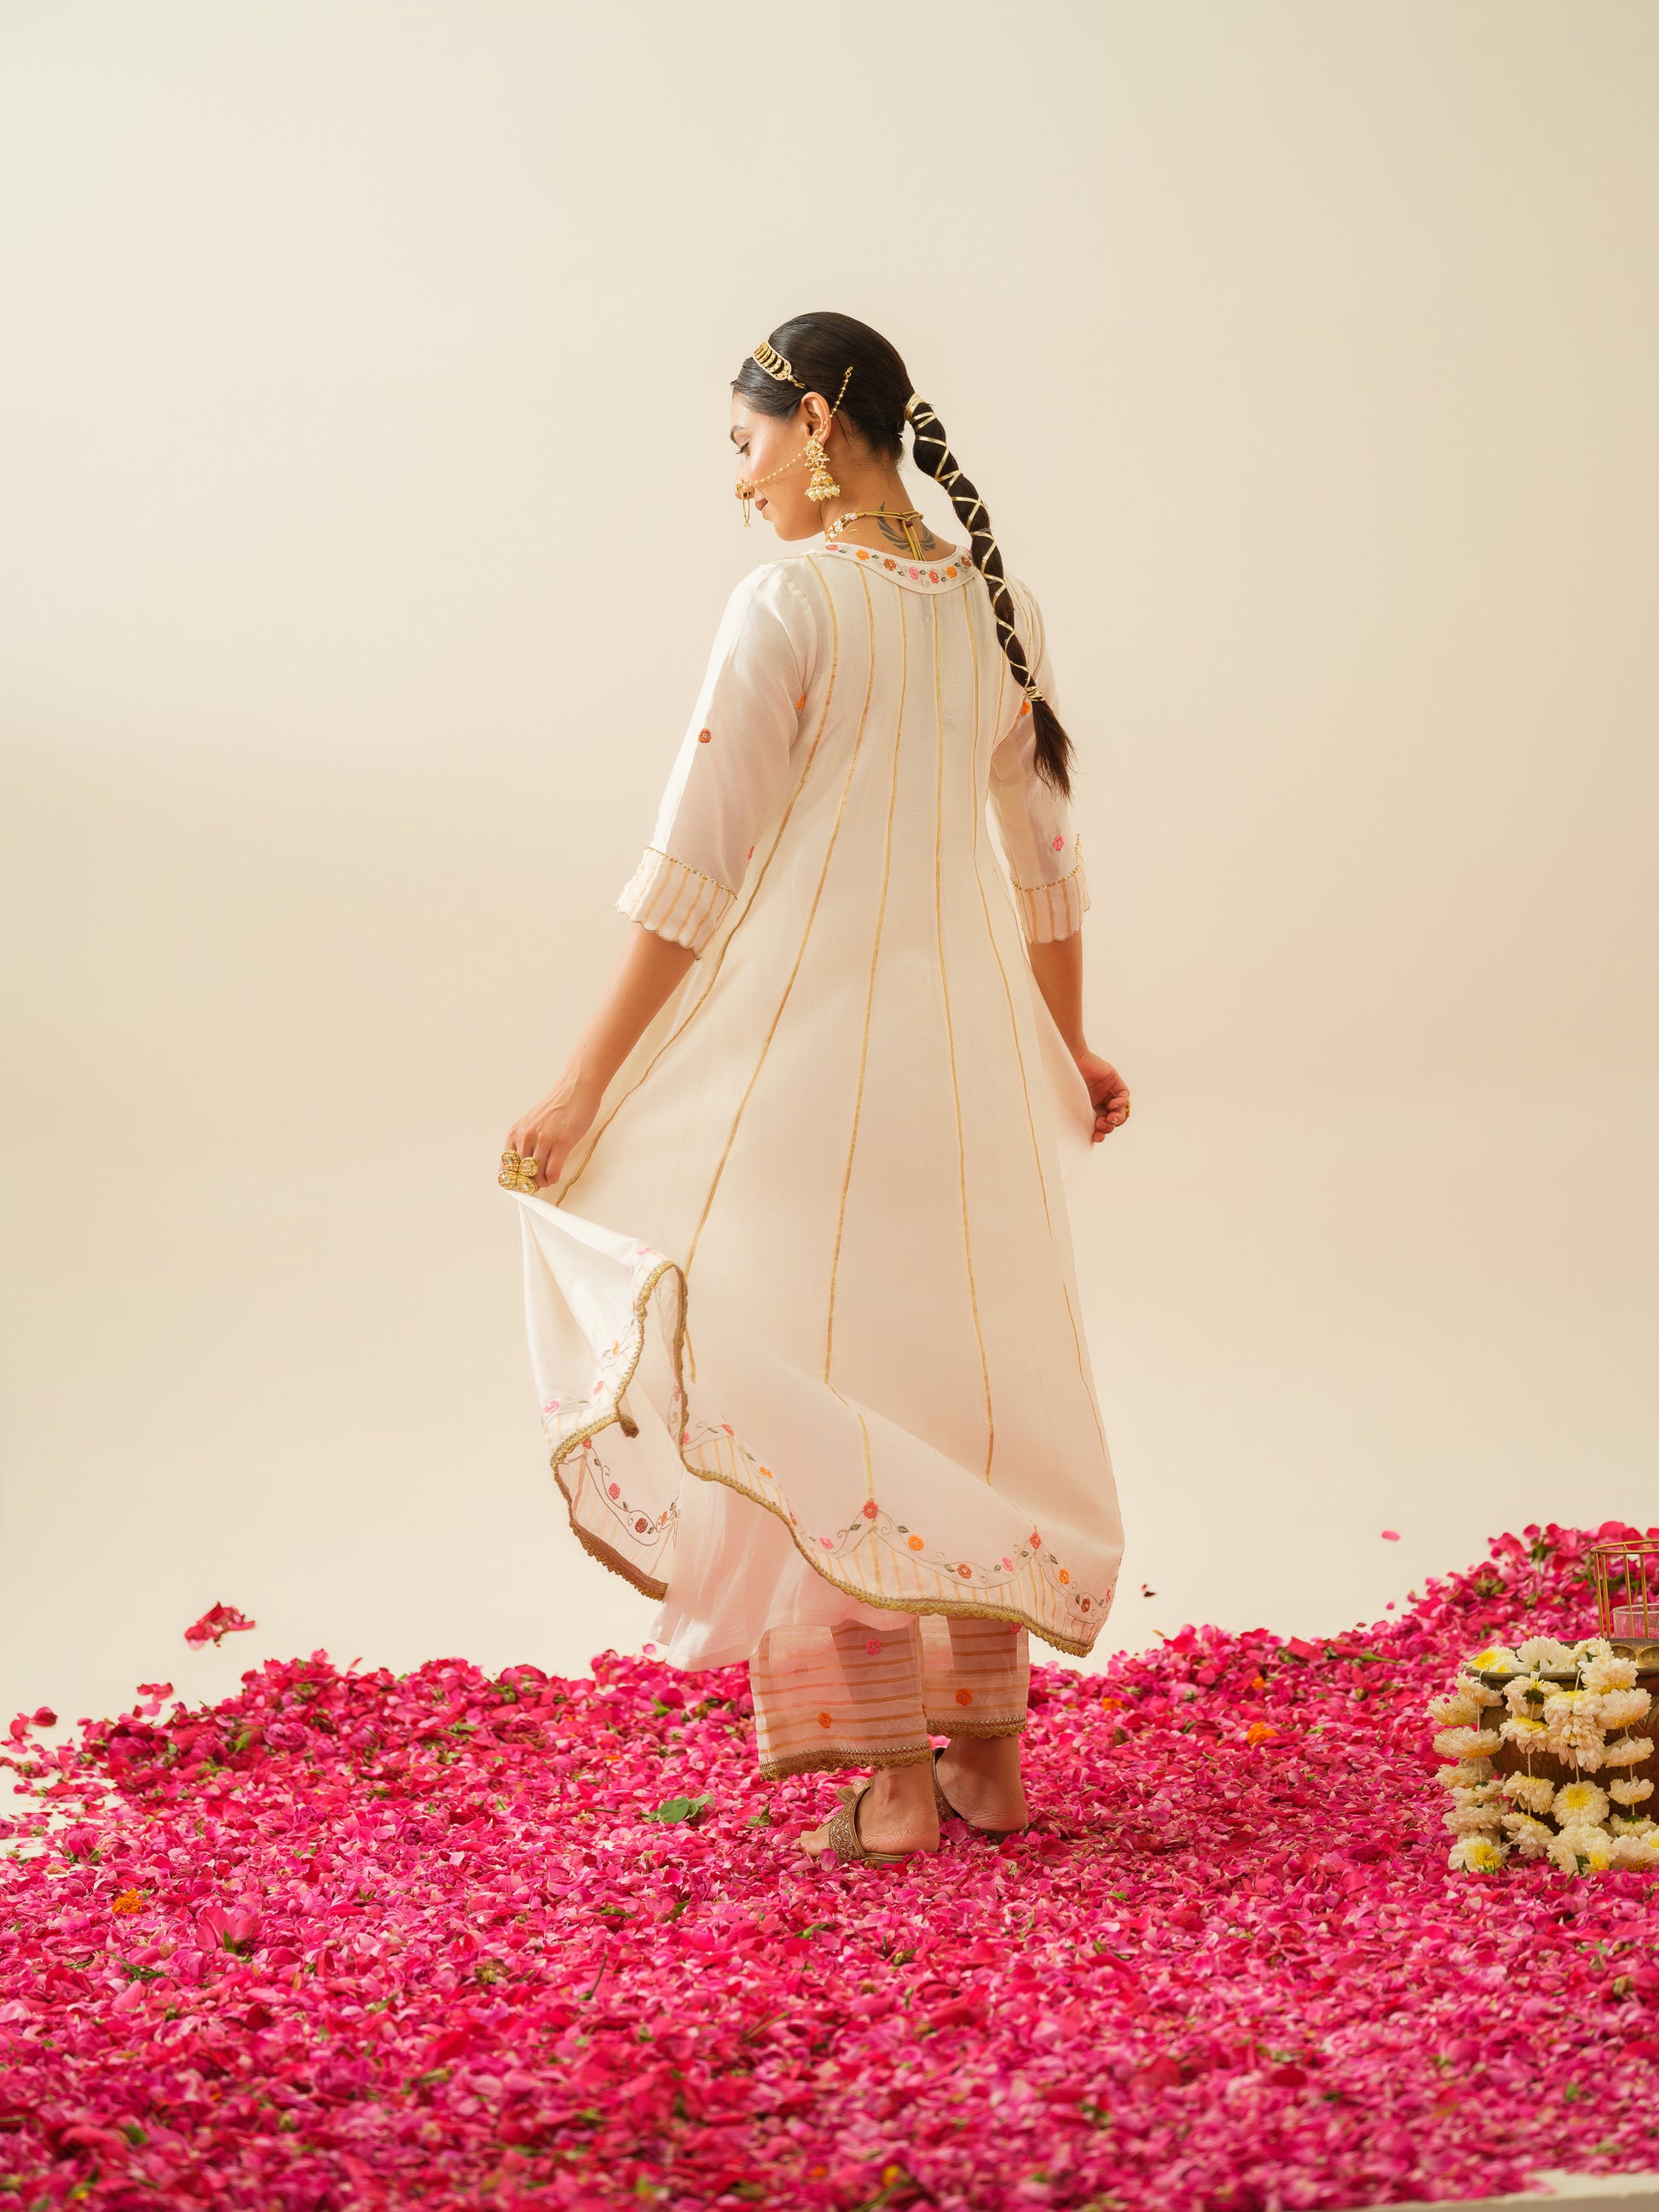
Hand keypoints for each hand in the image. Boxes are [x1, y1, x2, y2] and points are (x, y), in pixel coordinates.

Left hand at [506, 1067, 602, 1193]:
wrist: (575, 1090)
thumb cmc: (556, 1107)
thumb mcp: (531, 1123)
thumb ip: (524, 1143)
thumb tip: (522, 1169)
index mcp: (515, 1132)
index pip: (506, 1167)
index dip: (512, 1182)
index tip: (520, 1186)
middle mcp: (526, 1137)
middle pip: (521, 1175)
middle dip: (529, 1184)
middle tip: (536, 1185)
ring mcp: (544, 1140)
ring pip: (536, 1176)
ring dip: (543, 1182)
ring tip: (548, 1178)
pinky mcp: (562, 1143)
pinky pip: (552, 1172)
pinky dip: (553, 1179)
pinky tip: (556, 1174)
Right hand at [1075, 1050, 1129, 1144]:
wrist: (1071, 1064)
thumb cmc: (1069, 1082)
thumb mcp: (1076, 1106)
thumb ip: (1082, 1120)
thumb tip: (1085, 1142)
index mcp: (1092, 1106)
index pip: (1101, 1123)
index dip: (1101, 1132)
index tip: (1097, 1138)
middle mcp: (1102, 1100)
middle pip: (1113, 1118)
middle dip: (1109, 1125)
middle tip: (1103, 1125)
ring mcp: (1109, 1091)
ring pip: (1121, 1109)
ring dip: (1117, 1117)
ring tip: (1110, 1118)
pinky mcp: (1115, 1081)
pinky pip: (1124, 1095)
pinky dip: (1121, 1102)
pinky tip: (1112, 1105)